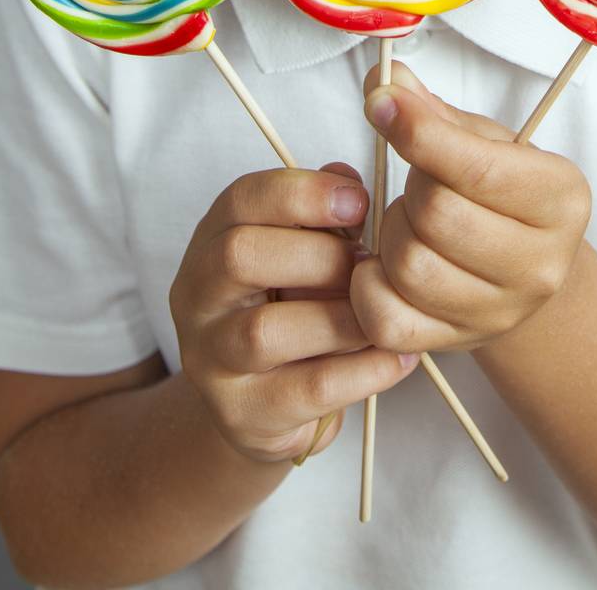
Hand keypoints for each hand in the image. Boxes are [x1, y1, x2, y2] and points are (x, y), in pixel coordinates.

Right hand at [169, 162, 419, 463]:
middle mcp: (198, 299)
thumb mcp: (304, 255)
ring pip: (265, 331)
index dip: (302, 193)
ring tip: (381, 316)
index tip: (360, 202)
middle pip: (240, 256)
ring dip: (341, 318)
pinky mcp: (244, 415)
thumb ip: (324, 216)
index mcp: (211, 243)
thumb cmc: (293, 311)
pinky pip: (308, 390)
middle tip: (367, 266)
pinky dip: (363, 371)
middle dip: (320, 256)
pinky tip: (399, 358)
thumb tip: (348, 182)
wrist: (265, 407)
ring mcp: (212, 362)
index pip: (240, 200)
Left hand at [350, 60, 591, 355]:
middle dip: (410, 188)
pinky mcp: (458, 344)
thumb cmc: (502, 193)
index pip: (477, 168)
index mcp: (561, 198)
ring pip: (410, 266)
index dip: (418, 131)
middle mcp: (542, 263)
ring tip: (407, 221)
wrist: (525, 270)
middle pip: (437, 215)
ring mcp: (501, 312)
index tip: (380, 103)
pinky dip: (368, 287)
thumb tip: (385, 80)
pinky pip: (388, 321)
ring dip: (390, 233)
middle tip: (418, 182)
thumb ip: (435, 111)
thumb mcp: (486, 142)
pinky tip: (380, 263)